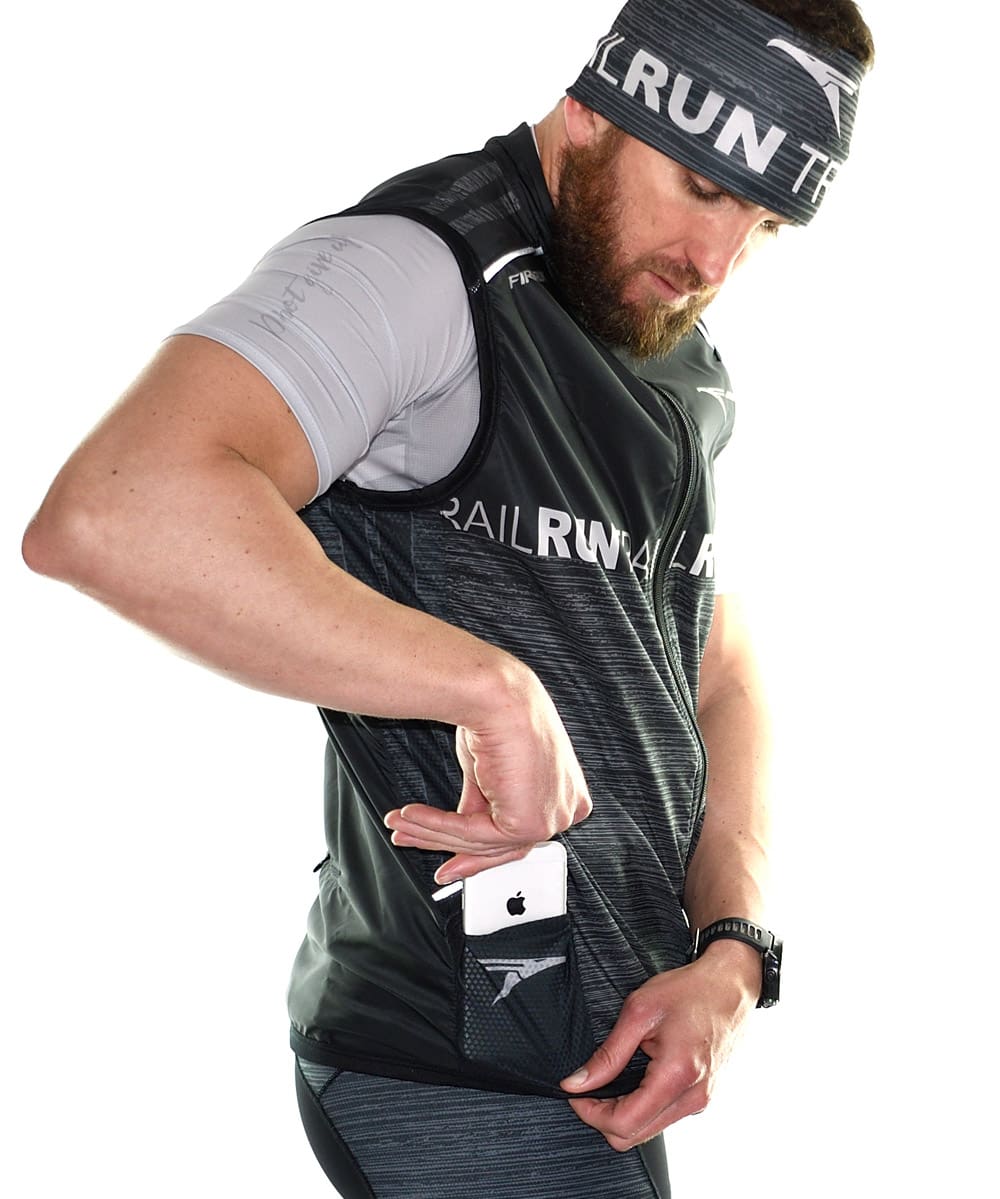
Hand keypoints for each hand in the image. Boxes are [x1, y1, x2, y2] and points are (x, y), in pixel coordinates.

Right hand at [384, 668, 591, 881]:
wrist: (497, 697)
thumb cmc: (501, 716)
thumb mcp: (491, 770)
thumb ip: (484, 804)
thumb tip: (465, 824)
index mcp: (567, 795)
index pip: (518, 833)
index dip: (477, 849)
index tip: (450, 859)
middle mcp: (566, 809)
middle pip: (500, 845)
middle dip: (450, 848)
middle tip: (415, 841)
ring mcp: (552, 819)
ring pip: (481, 842)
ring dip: (432, 832)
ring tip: (402, 823)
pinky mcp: (528, 824)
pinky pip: (472, 833)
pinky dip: (436, 825)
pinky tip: (411, 816)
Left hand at [560, 943, 759, 1150]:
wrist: (730, 985)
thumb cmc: (690, 991)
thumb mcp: (638, 1012)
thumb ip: (608, 1053)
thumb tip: (578, 1082)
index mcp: (676, 1076)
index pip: (625, 1124)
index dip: (591, 1113)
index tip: (576, 1093)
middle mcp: (693, 1097)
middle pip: (635, 1136)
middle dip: (603, 1117)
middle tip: (588, 1087)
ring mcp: (701, 1100)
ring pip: (649, 1130)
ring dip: (623, 1112)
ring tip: (613, 1079)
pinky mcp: (703, 1096)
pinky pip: (665, 1116)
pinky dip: (642, 1106)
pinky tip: (636, 1079)